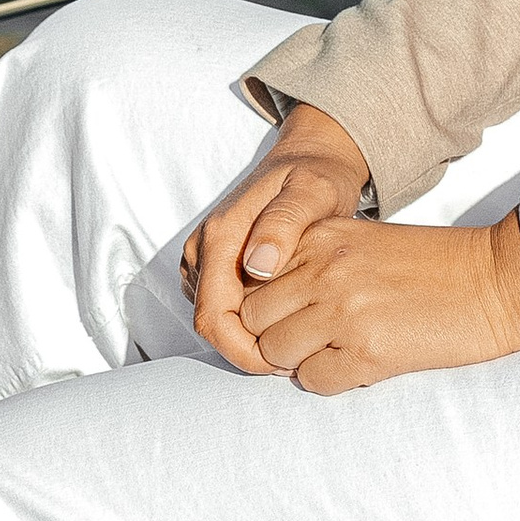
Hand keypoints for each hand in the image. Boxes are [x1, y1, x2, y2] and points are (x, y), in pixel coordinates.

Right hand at [183, 103, 371, 372]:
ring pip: (216, 319)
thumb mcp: (313, 192)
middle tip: (297, 361)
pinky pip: (223, 308)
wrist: (309, 158)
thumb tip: (256, 267)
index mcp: (221, 236)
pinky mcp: (214, 265)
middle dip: (249, 351)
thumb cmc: (316, 175)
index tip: (285, 362)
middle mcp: (203, 249)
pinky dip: (248, 324)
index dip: (245, 350)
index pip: (214, 317)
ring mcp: (205, 258)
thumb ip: (285, 224)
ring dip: (248, 340)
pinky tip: (284, 322)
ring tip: (295, 339)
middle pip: (211, 324)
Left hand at [232, 210, 519, 394]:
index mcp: (319, 237)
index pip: (249, 281)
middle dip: (272, 336)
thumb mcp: (360, 244)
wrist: (497, 281)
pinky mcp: (367, 351)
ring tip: (333, 352)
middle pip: (252, 319)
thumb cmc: (433, 265)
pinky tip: (358, 363)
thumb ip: (312, 264)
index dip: (262, 306)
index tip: (288, 315)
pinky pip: (312, 381)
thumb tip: (265, 308)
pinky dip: (328, 379)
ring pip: (274, 354)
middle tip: (307, 341)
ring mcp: (342, 311)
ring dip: (296, 361)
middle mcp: (323, 270)